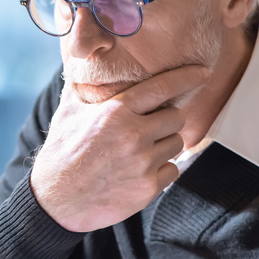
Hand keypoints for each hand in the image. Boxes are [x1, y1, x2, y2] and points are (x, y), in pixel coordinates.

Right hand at [29, 65, 209, 232]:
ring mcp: (143, 163)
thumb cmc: (62, 153)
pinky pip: (173, 170)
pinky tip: (139, 171)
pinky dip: (161, 170)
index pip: (162, 87)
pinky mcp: (147, 188)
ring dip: (163, 145)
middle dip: (166, 120)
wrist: (56, 199)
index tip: (203, 72)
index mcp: (116, 112)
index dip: (187, 77)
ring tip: (139, 151)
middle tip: (148, 127)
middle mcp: (133, 135)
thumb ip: (84, 85)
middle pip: (176, 118)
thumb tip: (84, 58)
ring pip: (176, 144)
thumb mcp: (68, 112)